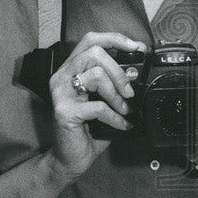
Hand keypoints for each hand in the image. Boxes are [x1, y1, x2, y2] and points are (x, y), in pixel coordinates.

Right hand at [46, 32, 146, 184]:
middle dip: (119, 72)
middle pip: (94, 53)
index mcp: (71, 69)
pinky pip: (98, 107)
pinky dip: (116, 117)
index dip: (115, 39)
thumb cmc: (89, 128)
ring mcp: (60, 93)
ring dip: (117, 94)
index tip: (137, 47)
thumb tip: (135, 72)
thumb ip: (112, 83)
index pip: (90, 40)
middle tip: (129, 91)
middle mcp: (61, 77)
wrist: (70, 158)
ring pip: (95, 75)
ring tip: (125, 109)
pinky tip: (123, 125)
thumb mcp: (102, 99)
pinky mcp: (64, 112)